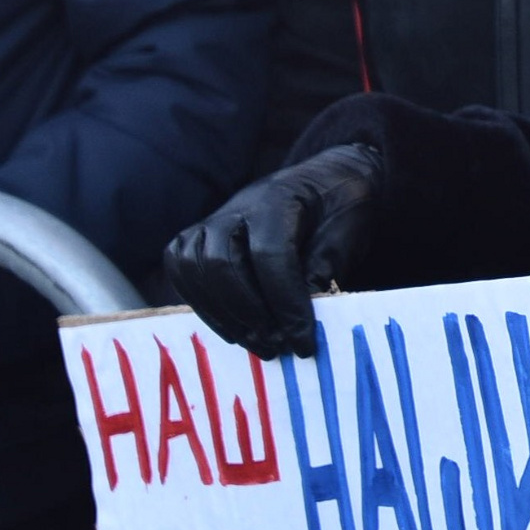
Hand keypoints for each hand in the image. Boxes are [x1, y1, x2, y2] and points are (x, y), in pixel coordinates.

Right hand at [163, 143, 382, 357]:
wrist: (328, 182)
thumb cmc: (342, 209)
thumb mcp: (345, 238)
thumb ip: (320, 273)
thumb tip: (296, 321)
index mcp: (279, 199)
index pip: (270, 255)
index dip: (285, 304)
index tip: (303, 342)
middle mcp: (238, 205)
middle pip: (222, 263)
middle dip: (251, 314)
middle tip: (279, 347)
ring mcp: (214, 219)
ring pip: (195, 268)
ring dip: (224, 315)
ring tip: (260, 344)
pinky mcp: (199, 237)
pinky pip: (184, 271)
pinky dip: (205, 305)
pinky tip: (235, 331)